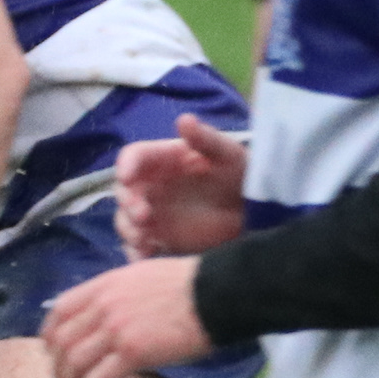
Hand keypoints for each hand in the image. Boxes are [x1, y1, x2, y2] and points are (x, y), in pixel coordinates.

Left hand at [41, 257, 208, 377]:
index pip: (60, 310)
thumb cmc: (189, 283)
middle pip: (63, 341)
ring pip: (76, 363)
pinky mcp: (133, 353)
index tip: (50, 350)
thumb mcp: (141, 275)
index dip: (50, 334)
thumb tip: (113, 308)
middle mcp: (102, 307)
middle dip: (58, 366)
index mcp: (103, 286)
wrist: (215, 293)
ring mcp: (115, 330)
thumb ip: (119, 292)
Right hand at [117, 113, 246, 257]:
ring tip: (145, 238)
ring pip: (125, 221)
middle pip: (124, 192)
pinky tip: (146, 257)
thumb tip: (184, 119)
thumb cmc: (240, 174)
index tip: (127, 176)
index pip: (135, 157)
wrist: (254, 211)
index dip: (127, 165)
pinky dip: (136, 253)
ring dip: (129, 229)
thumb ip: (205, 139)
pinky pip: (138, 248)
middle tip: (143, 214)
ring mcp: (152, 214)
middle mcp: (151, 186)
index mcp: (162, 160)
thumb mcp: (227, 153)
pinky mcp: (158, 239)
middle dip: (128, 203)